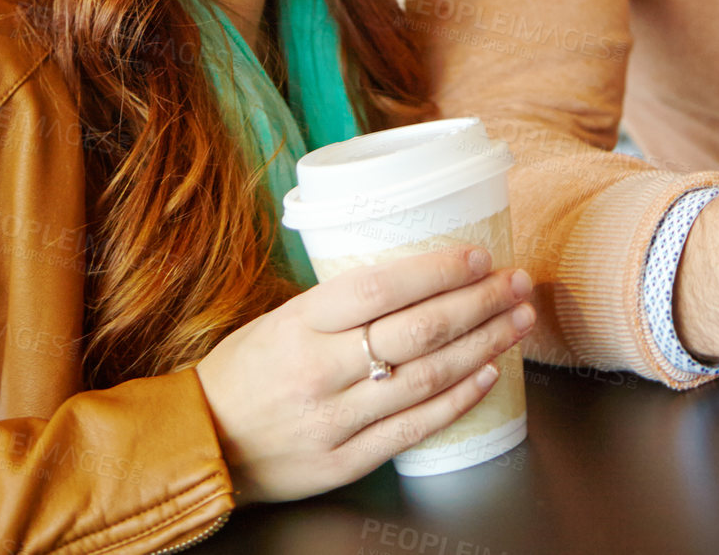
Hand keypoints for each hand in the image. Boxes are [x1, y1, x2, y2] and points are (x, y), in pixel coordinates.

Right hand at [194, 247, 533, 502]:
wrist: (201, 443)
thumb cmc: (244, 370)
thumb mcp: (280, 319)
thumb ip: (340, 304)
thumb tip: (415, 273)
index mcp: (300, 324)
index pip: (381, 288)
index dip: (437, 270)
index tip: (479, 256)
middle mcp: (320, 370)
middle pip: (418, 331)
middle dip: (479, 304)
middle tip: (517, 284)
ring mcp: (335, 420)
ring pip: (426, 378)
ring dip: (483, 346)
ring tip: (516, 322)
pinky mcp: (345, 461)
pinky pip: (414, 428)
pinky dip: (458, 399)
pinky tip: (488, 375)